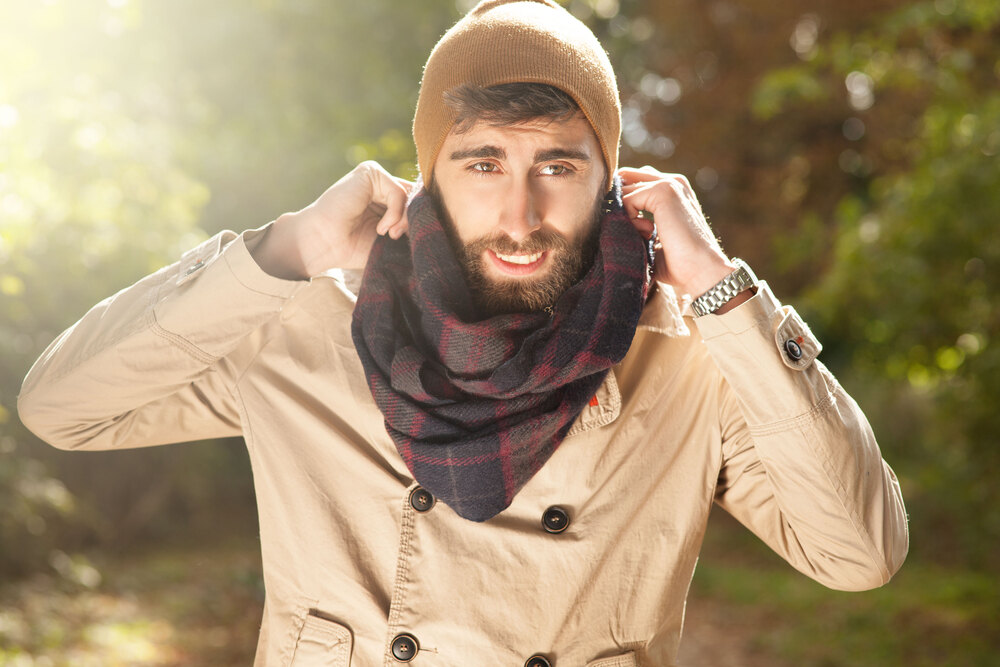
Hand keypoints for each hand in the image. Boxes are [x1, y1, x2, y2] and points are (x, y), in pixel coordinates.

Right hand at [252, 161, 412, 278]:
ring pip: (409, 195)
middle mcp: (381, 185)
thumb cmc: (353, 247)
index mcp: (385, 200)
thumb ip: (409, 226)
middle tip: (399, 239)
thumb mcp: (390, 238)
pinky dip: (396, 213)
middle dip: (413, 220)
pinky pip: (398, 192)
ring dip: (404, 219)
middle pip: (415, 197)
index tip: (413, 240)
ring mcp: (375, 178)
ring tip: (390, 235)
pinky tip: (382, 228)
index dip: (419, 219)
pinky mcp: (369, 172)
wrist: (325, 243)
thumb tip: (436, 219)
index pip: (415, 203)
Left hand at [618, 166, 735, 299]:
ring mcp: (669, 184)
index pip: (634, 181)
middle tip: (631, 230)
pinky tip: (646, 235)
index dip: (622, 201)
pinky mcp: (663, 191)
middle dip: (618, 203)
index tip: (629, 228)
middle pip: (626, 178)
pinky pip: (626, 199)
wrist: (702, 271)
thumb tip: (613, 215)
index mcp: (673, 190)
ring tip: (644, 235)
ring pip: (624, 190)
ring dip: (624, 215)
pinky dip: (628, 220)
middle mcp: (672, 182)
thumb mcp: (654, 237)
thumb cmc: (679, 262)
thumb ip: (639, 221)